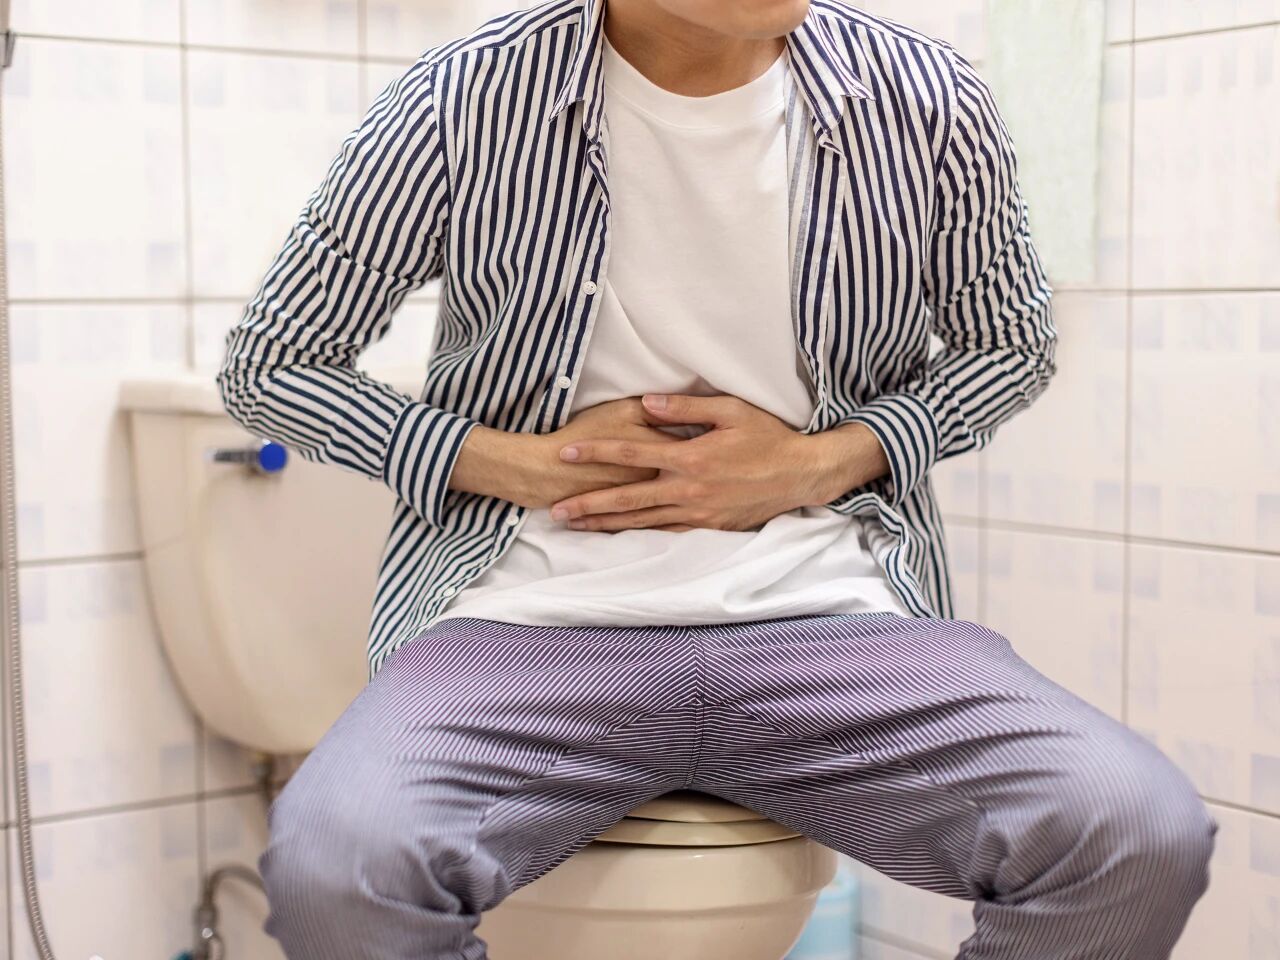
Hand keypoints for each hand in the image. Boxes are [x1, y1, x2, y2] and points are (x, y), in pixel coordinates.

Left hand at [548, 393, 842, 531]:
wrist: (802, 476)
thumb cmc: (768, 437)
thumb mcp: (731, 411)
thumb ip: (687, 408)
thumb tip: (648, 403)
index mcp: (690, 458)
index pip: (631, 455)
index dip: (596, 454)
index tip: (567, 453)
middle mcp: (689, 490)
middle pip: (626, 500)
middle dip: (587, 505)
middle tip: (555, 509)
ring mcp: (698, 513)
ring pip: (642, 522)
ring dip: (606, 526)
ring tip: (575, 527)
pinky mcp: (709, 526)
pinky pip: (666, 533)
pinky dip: (638, 535)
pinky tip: (618, 537)